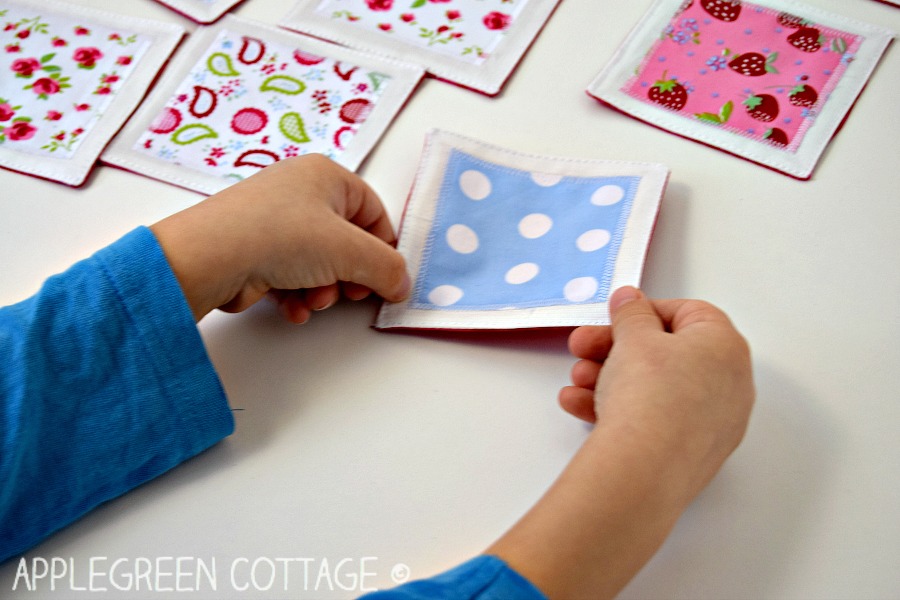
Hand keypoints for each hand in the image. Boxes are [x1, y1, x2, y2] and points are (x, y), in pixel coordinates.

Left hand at [151, 154, 410, 321]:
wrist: (210, 258)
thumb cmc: (282, 237)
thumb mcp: (348, 251)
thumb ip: (386, 268)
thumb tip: (402, 284)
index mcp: (327, 176)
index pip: (373, 212)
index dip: (383, 249)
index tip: (385, 280)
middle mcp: (301, 192)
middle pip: (347, 241)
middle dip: (349, 276)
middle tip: (349, 294)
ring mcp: (276, 221)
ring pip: (320, 263)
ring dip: (324, 290)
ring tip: (313, 300)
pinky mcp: (256, 249)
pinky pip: (292, 274)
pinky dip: (298, 294)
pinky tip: (293, 308)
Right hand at [487, 287, 753, 598]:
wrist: (643, 470)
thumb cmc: (649, 397)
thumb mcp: (632, 337)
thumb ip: (631, 313)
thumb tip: (631, 300)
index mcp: (726, 347)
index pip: (688, 313)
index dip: (644, 312)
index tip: (615, 317)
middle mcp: (729, 385)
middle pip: (666, 353)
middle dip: (616, 348)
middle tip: (583, 348)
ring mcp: (712, 424)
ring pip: (655, 389)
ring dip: (610, 379)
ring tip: (578, 382)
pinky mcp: (690, 453)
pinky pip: (653, 420)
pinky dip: (619, 409)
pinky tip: (582, 406)